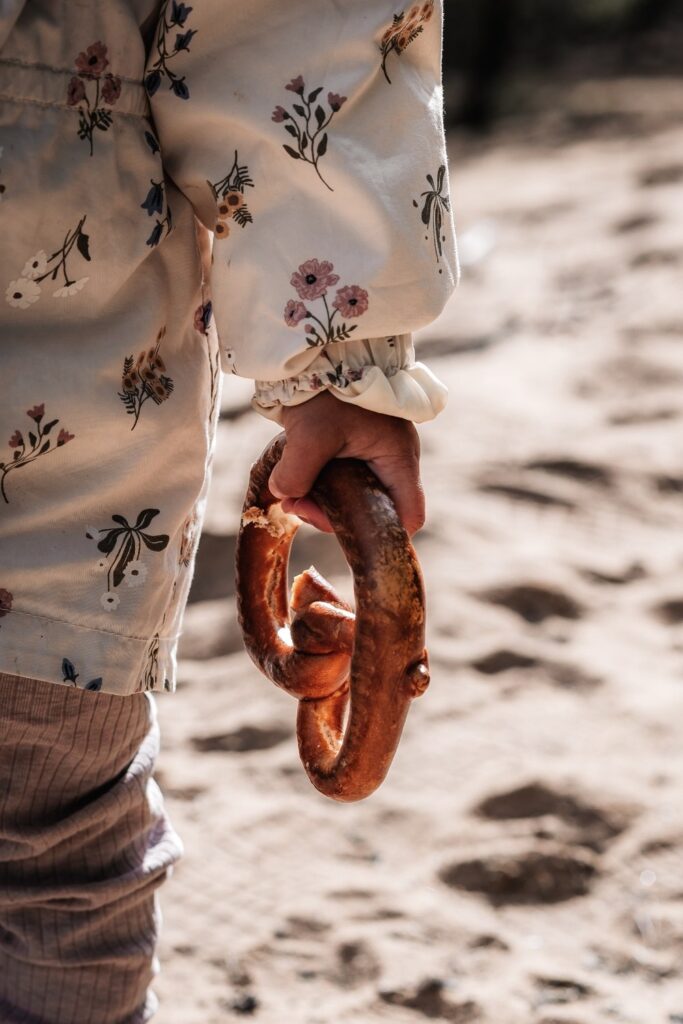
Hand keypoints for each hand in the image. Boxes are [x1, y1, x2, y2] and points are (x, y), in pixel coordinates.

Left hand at [268, 392, 423, 534]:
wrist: (319, 350)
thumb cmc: (327, 388)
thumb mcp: (311, 434)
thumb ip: (298, 473)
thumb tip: (285, 497)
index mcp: (397, 458)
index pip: (410, 515)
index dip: (384, 533)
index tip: (342, 529)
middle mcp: (391, 459)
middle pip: (374, 510)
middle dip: (333, 516)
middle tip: (297, 505)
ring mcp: (373, 451)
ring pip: (353, 496)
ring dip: (320, 501)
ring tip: (288, 493)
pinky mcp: (354, 444)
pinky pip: (341, 477)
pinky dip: (318, 484)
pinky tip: (292, 479)